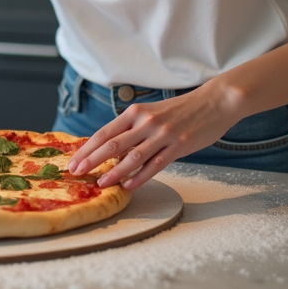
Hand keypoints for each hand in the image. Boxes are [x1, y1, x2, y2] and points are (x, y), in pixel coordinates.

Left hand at [66, 87, 239, 189]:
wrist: (214, 102)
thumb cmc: (181, 109)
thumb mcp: (151, 112)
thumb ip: (132, 128)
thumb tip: (110, 148)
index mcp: (136, 113)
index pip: (104, 133)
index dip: (86, 149)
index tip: (73, 161)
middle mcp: (146, 122)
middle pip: (112, 145)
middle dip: (92, 161)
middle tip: (77, 173)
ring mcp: (162, 134)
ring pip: (132, 157)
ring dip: (114, 172)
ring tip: (101, 183)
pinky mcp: (179, 146)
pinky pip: (156, 165)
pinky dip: (140, 177)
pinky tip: (129, 186)